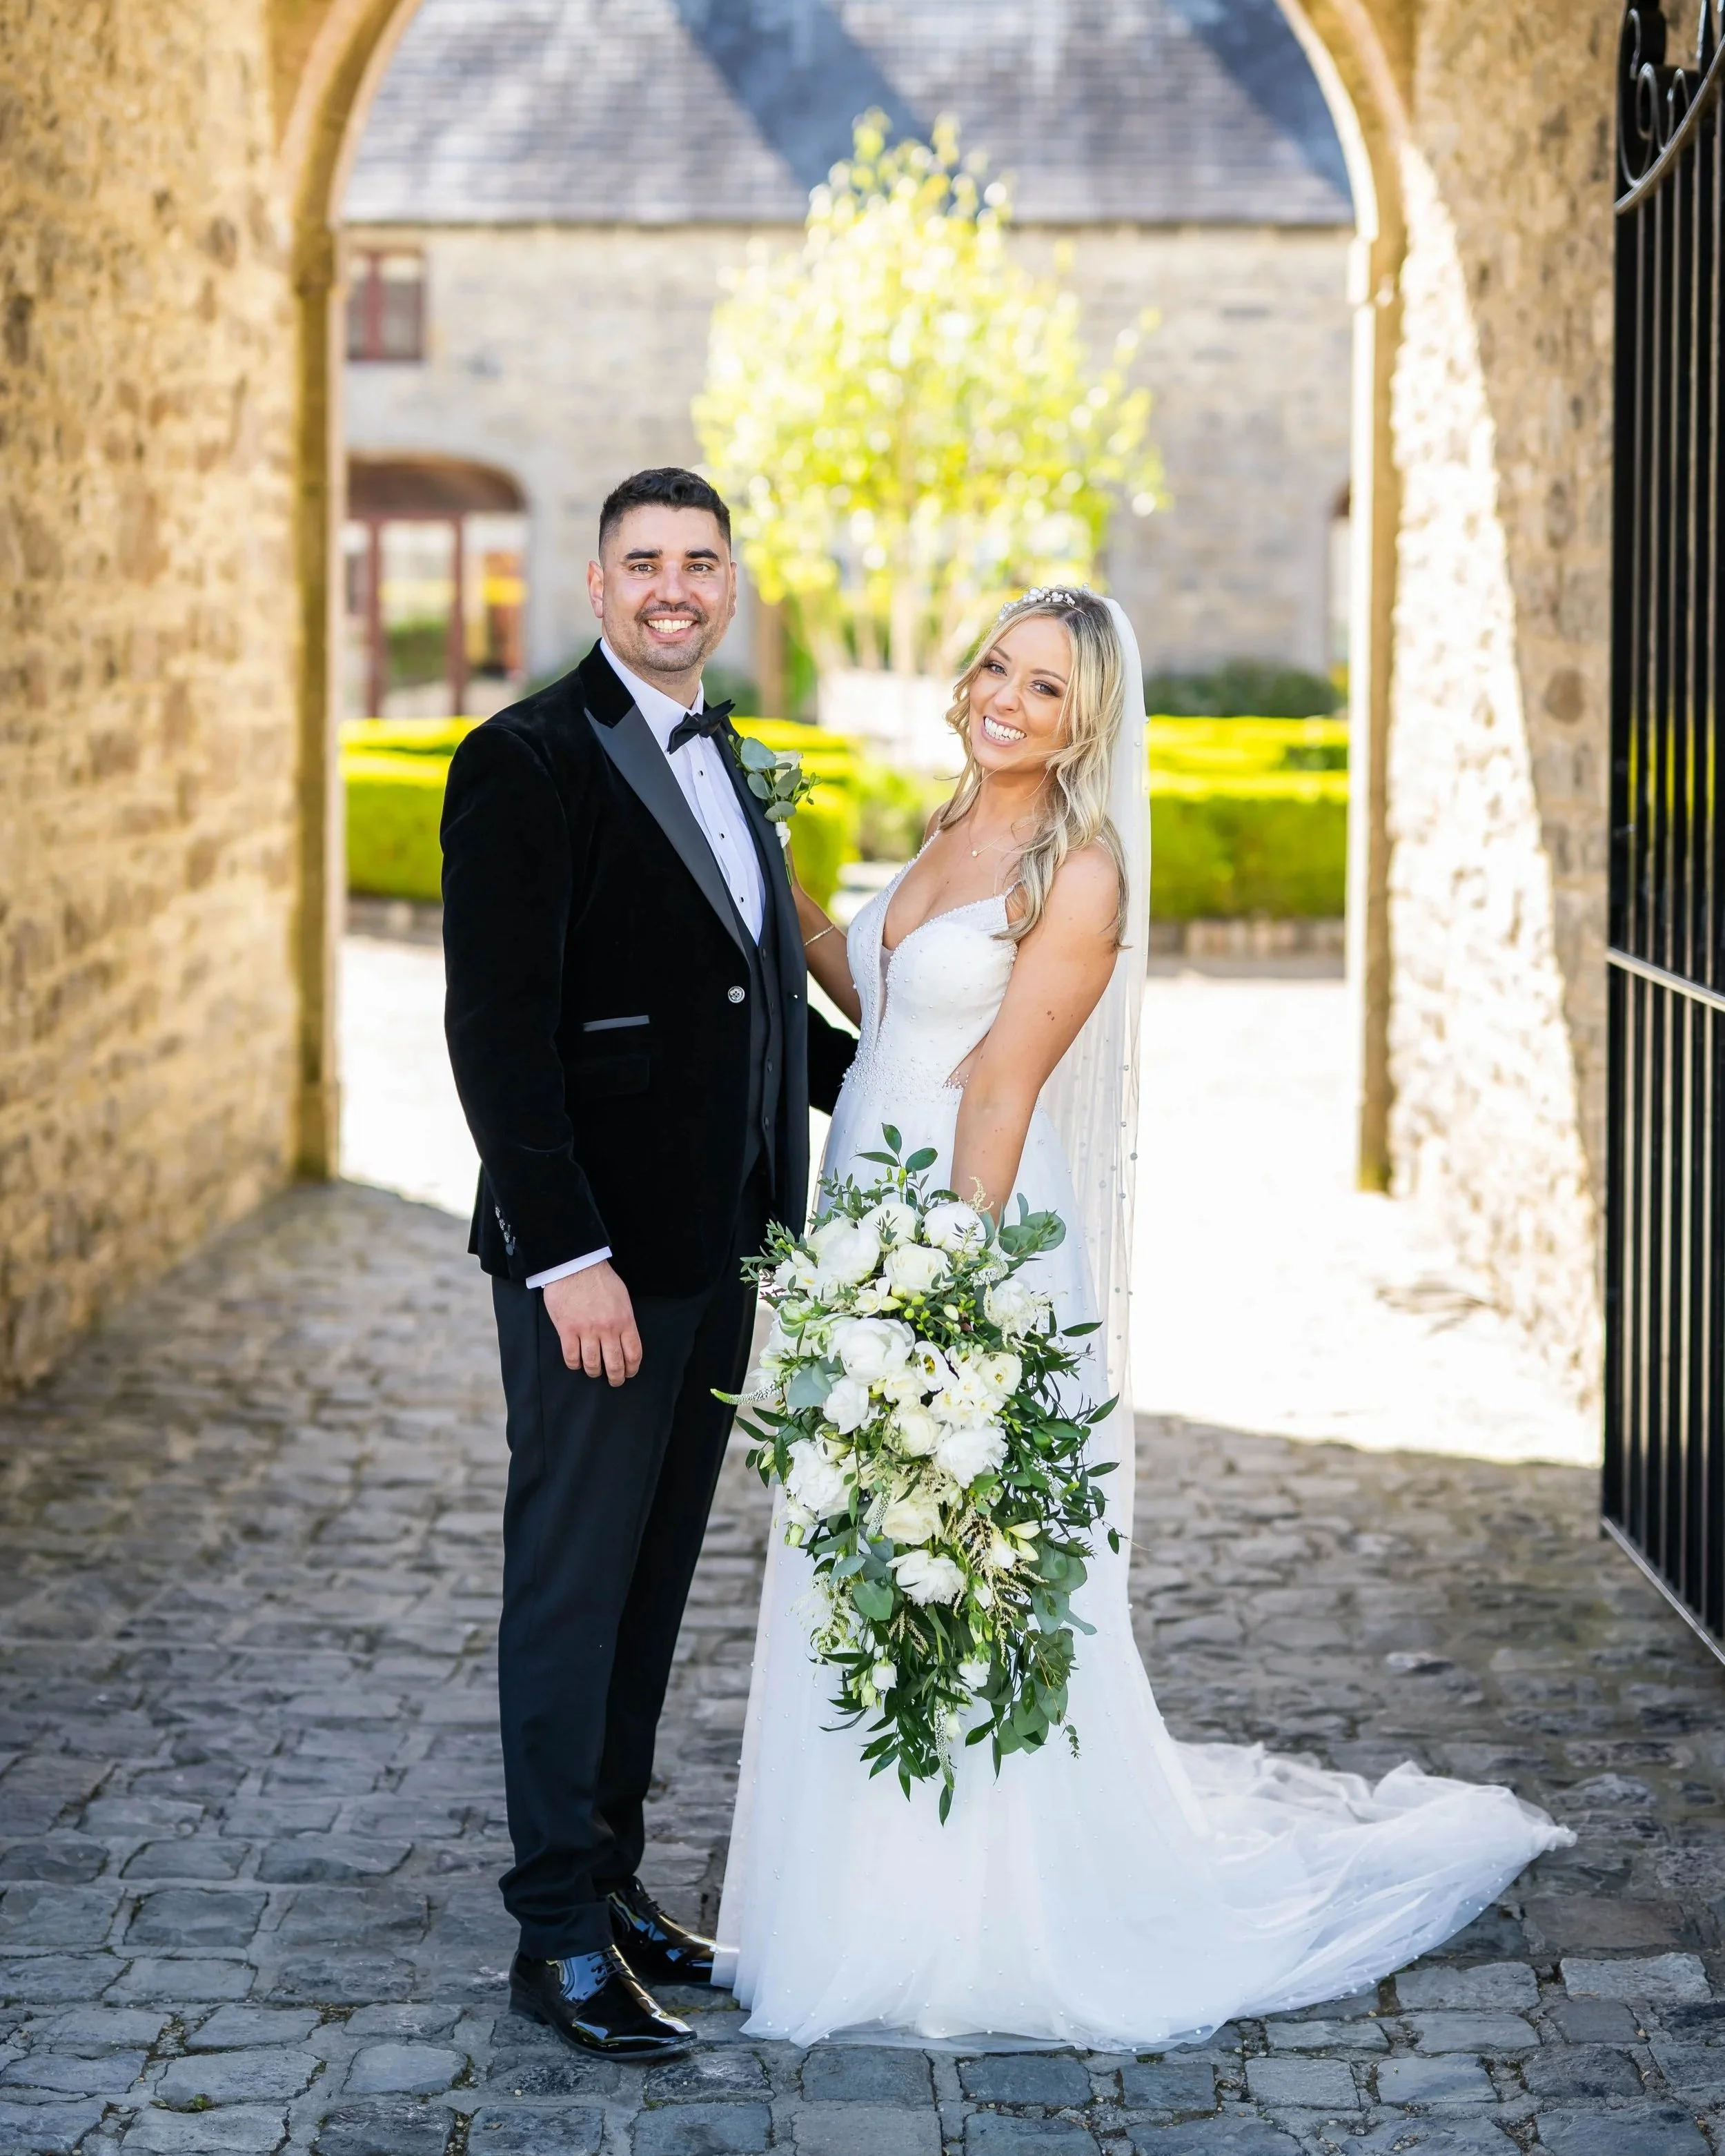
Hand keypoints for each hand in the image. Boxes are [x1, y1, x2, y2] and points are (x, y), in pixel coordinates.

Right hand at [543, 1261, 641, 1385]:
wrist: (575, 1265)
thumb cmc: (600, 1279)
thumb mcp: (622, 1298)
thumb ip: (624, 1319)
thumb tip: (624, 1336)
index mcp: (625, 1321)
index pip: (633, 1353)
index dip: (632, 1368)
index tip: (630, 1373)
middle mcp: (608, 1329)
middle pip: (615, 1364)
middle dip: (616, 1377)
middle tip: (614, 1381)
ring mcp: (587, 1331)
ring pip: (593, 1364)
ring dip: (594, 1373)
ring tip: (594, 1373)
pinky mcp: (567, 1330)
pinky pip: (571, 1357)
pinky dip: (574, 1364)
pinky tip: (576, 1363)